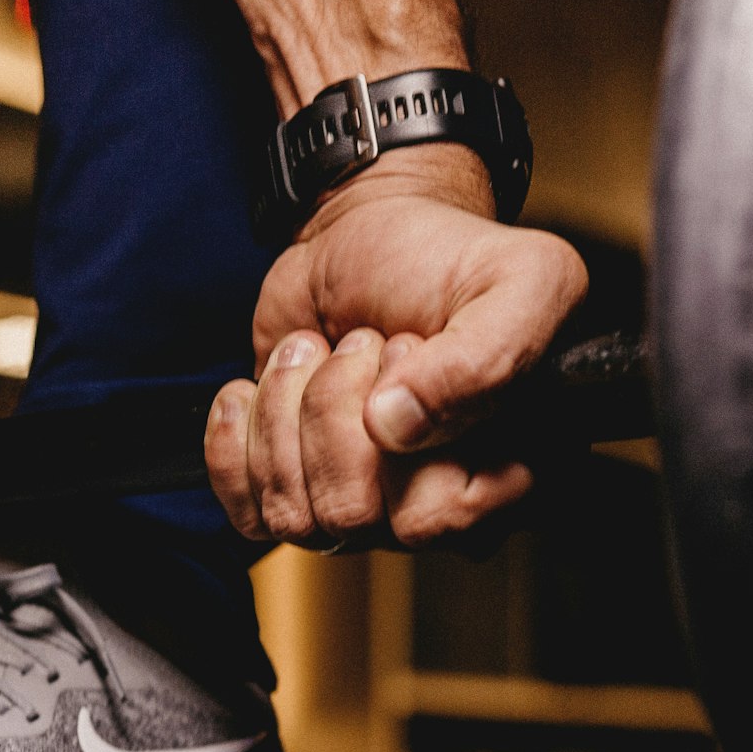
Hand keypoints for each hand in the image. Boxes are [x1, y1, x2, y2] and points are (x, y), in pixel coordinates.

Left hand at [204, 145, 587, 549]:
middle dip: (334, 408)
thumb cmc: (452, 260)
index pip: (438, 517)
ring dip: (285, 410)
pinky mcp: (292, 485)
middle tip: (362, 341)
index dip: (409, 435)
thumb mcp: (518, 282)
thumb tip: (392, 427)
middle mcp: (429, 502)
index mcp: (503, 475)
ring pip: (294, 514)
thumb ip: (484, 359)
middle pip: (352, 514)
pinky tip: (258, 388)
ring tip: (316, 350)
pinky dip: (234, 440)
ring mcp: (359, 501)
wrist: (372, 234)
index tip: (410, 349)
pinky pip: (245, 513)